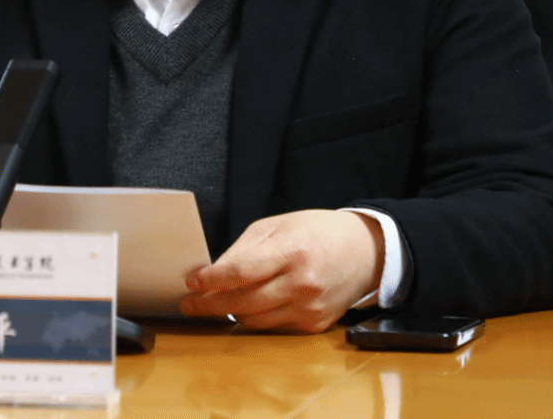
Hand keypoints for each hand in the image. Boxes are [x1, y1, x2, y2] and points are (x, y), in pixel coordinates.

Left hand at [180, 209, 383, 332]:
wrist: (363, 251)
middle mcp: (302, 284)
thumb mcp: (276, 226)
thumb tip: (211, 273)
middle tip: (189, 303)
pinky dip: (256, 317)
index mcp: (291, 251)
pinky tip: (246, 306)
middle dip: (210, 304)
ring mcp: (310, 308)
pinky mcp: (314, 325)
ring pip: (255, 321)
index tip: (192, 282)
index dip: (212, 280)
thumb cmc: (315, 232)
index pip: (242, 273)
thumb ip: (243, 250)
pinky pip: (273, 327)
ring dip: (230, 313)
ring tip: (212, 304)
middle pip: (243, 302)